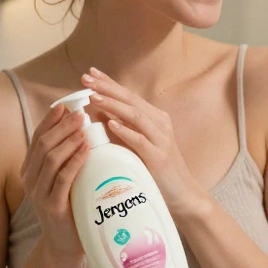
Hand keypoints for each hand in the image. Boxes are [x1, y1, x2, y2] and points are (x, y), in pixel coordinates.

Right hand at [20, 104, 89, 257]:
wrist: (66, 243)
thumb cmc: (71, 206)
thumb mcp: (65, 178)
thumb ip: (67, 157)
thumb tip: (83, 127)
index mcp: (31, 169)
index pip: (38, 138)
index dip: (51, 120)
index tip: (66, 105)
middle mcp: (30, 179)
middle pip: (43, 144)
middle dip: (62, 126)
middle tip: (81, 113)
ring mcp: (39, 193)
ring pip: (51, 158)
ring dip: (68, 139)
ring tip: (84, 126)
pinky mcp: (52, 206)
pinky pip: (63, 178)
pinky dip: (75, 160)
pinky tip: (87, 149)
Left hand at [81, 68, 206, 213]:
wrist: (182, 194)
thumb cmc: (156, 170)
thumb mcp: (139, 144)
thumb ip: (123, 128)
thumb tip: (96, 113)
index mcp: (154, 118)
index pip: (128, 96)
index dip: (110, 83)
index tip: (90, 73)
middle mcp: (160, 124)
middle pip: (131, 100)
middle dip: (107, 88)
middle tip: (86, 79)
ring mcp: (161, 139)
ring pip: (135, 116)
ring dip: (113, 105)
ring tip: (93, 97)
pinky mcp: (159, 157)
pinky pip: (141, 141)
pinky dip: (126, 131)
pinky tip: (111, 124)